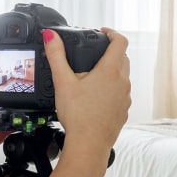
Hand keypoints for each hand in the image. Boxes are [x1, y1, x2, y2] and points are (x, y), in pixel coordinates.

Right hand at [42, 27, 130, 153]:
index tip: (102, 32)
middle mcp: (123, 82)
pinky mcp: (124, 110)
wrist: (89, 144)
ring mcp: (126, 97)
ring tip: (93, 75)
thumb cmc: (78, 115)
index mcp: (111, 71)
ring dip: (112, 71)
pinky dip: (112, 89)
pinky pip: (121, 93)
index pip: (120, 41)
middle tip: (95, 53)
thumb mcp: (63, 82)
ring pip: (123, 76)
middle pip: (123, 58)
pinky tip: (97, 96)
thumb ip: (56, 56)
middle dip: (110, 52)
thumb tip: (50, 36)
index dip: (112, 33)